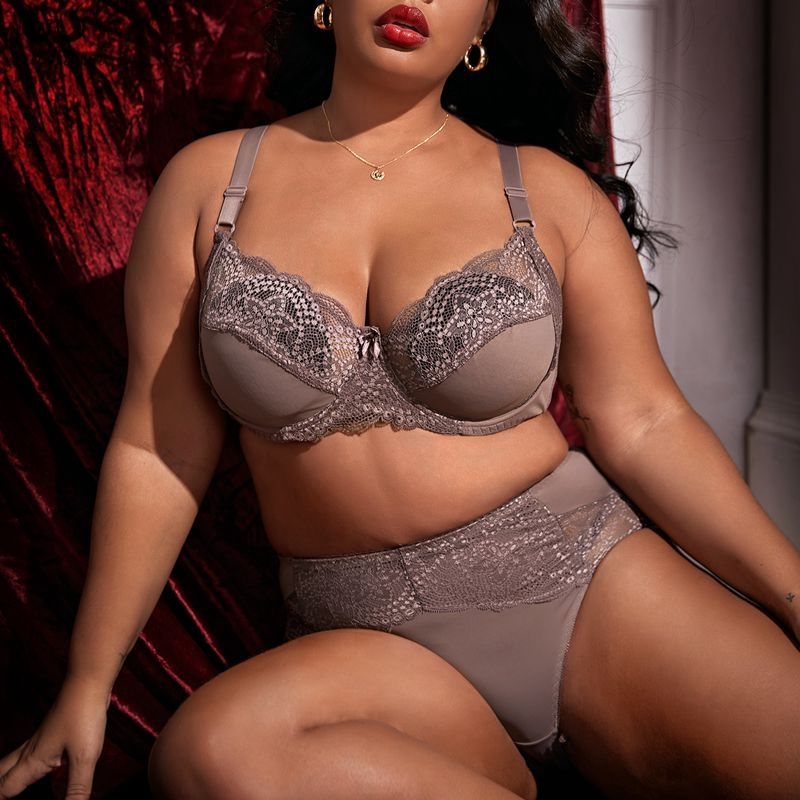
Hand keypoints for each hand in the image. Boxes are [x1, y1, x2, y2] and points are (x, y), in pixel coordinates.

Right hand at [0, 676, 110, 798]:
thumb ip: (77, 788)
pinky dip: (24, 762)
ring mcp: (41, 737)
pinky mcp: (53, 729)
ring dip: (7, 775)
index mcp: (33, 761)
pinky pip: (30, 750)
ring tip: (7, 786)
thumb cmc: (84, 716)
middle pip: (3, 773)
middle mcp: (32, 750)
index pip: (5, 789)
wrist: (89, 682)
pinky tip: (39, 762)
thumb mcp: (85, 757)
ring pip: (14, 760)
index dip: (1, 798)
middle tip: (0, 794)